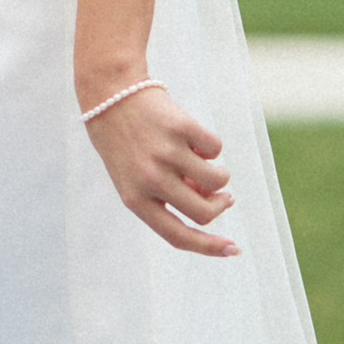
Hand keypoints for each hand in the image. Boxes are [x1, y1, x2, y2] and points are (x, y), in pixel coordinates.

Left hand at [83, 83, 238, 258]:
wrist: (109, 93)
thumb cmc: (126, 142)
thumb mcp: (135, 176)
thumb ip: (168, 195)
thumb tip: (215, 200)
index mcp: (134, 199)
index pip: (178, 235)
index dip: (209, 247)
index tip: (233, 250)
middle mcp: (150, 179)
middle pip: (204, 212)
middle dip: (221, 204)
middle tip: (224, 195)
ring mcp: (166, 154)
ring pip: (217, 180)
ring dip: (220, 174)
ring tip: (201, 159)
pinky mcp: (181, 128)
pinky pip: (215, 148)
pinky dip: (210, 145)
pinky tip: (190, 135)